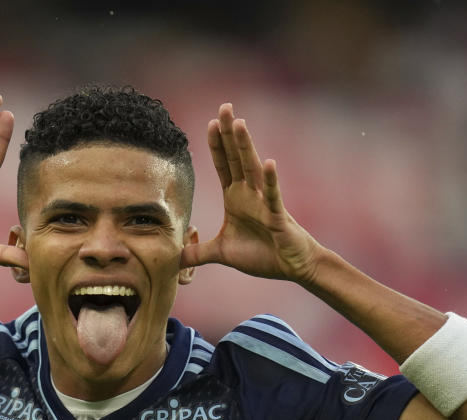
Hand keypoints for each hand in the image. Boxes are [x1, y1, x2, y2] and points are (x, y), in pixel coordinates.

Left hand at [181, 103, 321, 283]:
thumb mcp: (221, 253)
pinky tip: (270, 162)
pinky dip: (271, 180)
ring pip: (253, 169)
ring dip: (245, 147)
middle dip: (229, 133)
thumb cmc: (262, 255)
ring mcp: (264, 202)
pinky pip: (273, 196)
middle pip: (236, 158)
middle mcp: (249, 194)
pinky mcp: (277, 216)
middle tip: (224, 106)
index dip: (216, 145)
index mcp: (235, 198)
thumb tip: (175, 260)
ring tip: (239, 122)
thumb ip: (198, 253)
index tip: (210, 123)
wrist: (292, 266)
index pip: (223, 165)